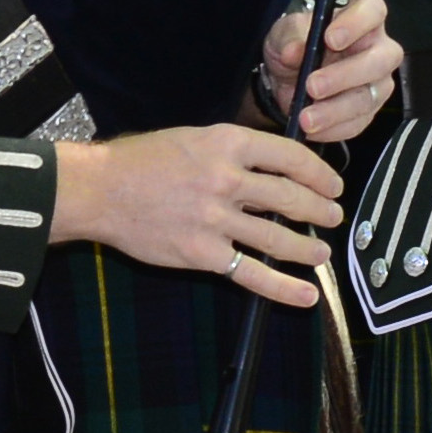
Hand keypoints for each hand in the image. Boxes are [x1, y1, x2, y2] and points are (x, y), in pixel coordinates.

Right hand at [53, 120, 341, 307]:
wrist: (97, 190)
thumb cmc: (139, 161)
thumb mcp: (191, 138)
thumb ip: (232, 150)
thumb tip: (274, 166)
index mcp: (226, 144)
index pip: (291, 157)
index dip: (320, 173)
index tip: (332, 185)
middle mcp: (226, 179)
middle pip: (292, 197)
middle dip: (321, 210)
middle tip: (333, 218)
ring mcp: (215, 219)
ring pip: (278, 237)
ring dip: (308, 248)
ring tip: (321, 252)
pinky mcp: (201, 253)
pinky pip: (251, 273)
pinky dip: (283, 288)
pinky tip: (307, 294)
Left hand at [267, 0, 396, 146]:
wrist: (284, 77)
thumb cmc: (293, 44)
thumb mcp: (283, 34)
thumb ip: (289, 37)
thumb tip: (294, 50)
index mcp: (362, 19)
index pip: (374, 11)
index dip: (357, 24)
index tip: (330, 39)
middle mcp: (378, 49)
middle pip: (380, 60)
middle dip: (345, 76)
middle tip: (312, 85)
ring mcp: (377, 82)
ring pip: (368, 97)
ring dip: (335, 110)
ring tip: (306, 117)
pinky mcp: (368, 111)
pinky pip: (358, 123)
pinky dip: (333, 129)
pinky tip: (313, 130)